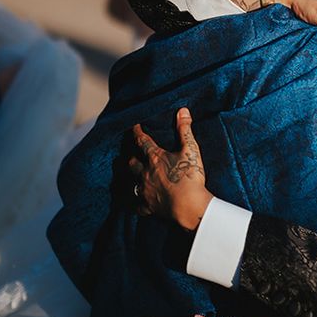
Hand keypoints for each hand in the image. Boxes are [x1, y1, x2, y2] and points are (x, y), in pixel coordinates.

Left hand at [129, 108, 211, 230]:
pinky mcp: (147, 206)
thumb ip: (185, 130)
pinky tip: (132, 201)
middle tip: (128, 152)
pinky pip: (135, 204)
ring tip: (125, 173)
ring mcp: (144, 190)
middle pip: (131, 162)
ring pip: (129, 182)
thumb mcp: (191, 150)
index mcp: (155, 158)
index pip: (142, 141)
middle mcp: (145, 173)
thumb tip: (182, 111)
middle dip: (129, 155)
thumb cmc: (190, 176)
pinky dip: (133, 202)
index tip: (134, 127)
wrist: (189, 206)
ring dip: (126, 176)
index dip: (137, 132)